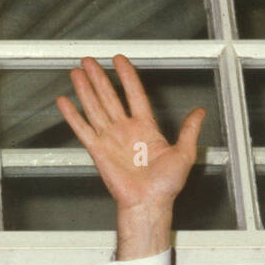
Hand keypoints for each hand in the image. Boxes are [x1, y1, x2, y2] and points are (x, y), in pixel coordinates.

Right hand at [56, 55, 204, 258]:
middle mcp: (126, 131)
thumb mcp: (185, 153)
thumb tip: (200, 112)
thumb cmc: (166, 186)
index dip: (127, 76)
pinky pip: (83, 130)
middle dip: (99, 78)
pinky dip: (72, 116)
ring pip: (95, 108)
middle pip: (109, 97)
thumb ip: (189, 130)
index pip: (134, 94)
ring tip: (77, 72)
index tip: (119, 60)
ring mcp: (110, 140)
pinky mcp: (98, 151)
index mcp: (146, 128)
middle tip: (89, 61)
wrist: (149, 204)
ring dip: (85, 90)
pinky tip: (64, 102)